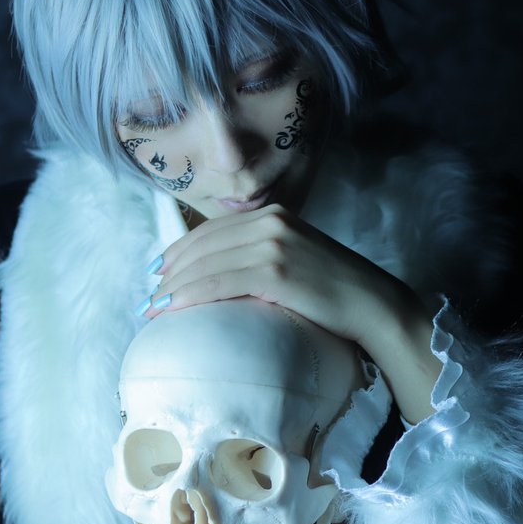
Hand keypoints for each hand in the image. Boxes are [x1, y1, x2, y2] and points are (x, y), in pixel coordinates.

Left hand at [142, 205, 441, 422]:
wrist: (373, 305)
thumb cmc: (337, 291)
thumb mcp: (298, 257)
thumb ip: (265, 254)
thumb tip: (224, 273)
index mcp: (275, 214)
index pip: (213, 229)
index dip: (180, 250)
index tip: (158, 272)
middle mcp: (271, 222)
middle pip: (203, 244)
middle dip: (170, 270)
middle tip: (149, 295)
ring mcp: (273, 245)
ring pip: (206, 264)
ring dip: (174, 287)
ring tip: (154, 308)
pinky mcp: (275, 271)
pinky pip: (219, 282)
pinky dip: (190, 296)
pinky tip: (173, 309)